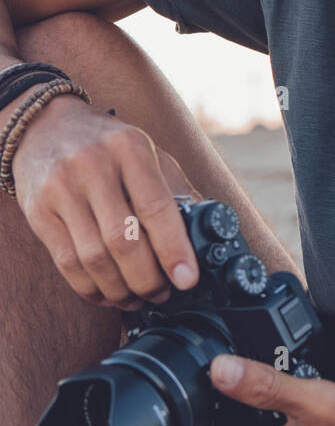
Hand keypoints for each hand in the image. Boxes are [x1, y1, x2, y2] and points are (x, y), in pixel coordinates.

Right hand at [13, 95, 201, 310]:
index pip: (155, 207)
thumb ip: (174, 190)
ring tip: (137, 298)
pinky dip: (91, 288)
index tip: (187, 279)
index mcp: (130, 148)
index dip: (173, 250)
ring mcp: (61, 189)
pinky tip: (108, 293)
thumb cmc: (107, 146)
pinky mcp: (38, 212)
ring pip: (94, 259)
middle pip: (123, 241)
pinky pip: (67, 264)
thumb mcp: (145, 152)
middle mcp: (92, 166)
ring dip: (120, 290)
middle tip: (162, 293)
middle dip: (147, 279)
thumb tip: (204, 236)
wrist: (46, 127)